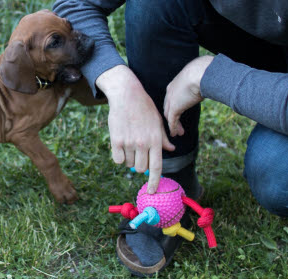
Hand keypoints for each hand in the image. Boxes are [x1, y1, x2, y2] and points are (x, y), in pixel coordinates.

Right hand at [96, 65, 174, 192]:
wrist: (127, 95)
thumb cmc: (144, 108)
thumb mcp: (158, 122)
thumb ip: (164, 138)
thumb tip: (171, 149)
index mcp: (156, 140)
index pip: (157, 167)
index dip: (154, 182)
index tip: (152, 192)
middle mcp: (143, 143)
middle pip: (141, 168)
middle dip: (140, 165)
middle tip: (138, 154)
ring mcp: (129, 142)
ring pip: (129, 164)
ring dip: (129, 159)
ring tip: (129, 145)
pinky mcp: (116, 140)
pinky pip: (118, 159)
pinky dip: (119, 157)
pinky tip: (120, 147)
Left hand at [164, 56, 213, 136]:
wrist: (199, 73)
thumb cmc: (202, 73)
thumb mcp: (198, 78)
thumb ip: (199, 83)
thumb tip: (209, 84)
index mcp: (175, 84)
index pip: (171, 98)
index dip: (174, 106)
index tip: (179, 111)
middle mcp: (170, 92)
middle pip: (168, 107)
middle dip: (172, 116)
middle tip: (176, 125)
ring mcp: (171, 100)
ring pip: (169, 115)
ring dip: (173, 124)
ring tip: (177, 133)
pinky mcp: (174, 107)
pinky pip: (172, 120)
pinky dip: (173, 127)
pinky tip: (175, 133)